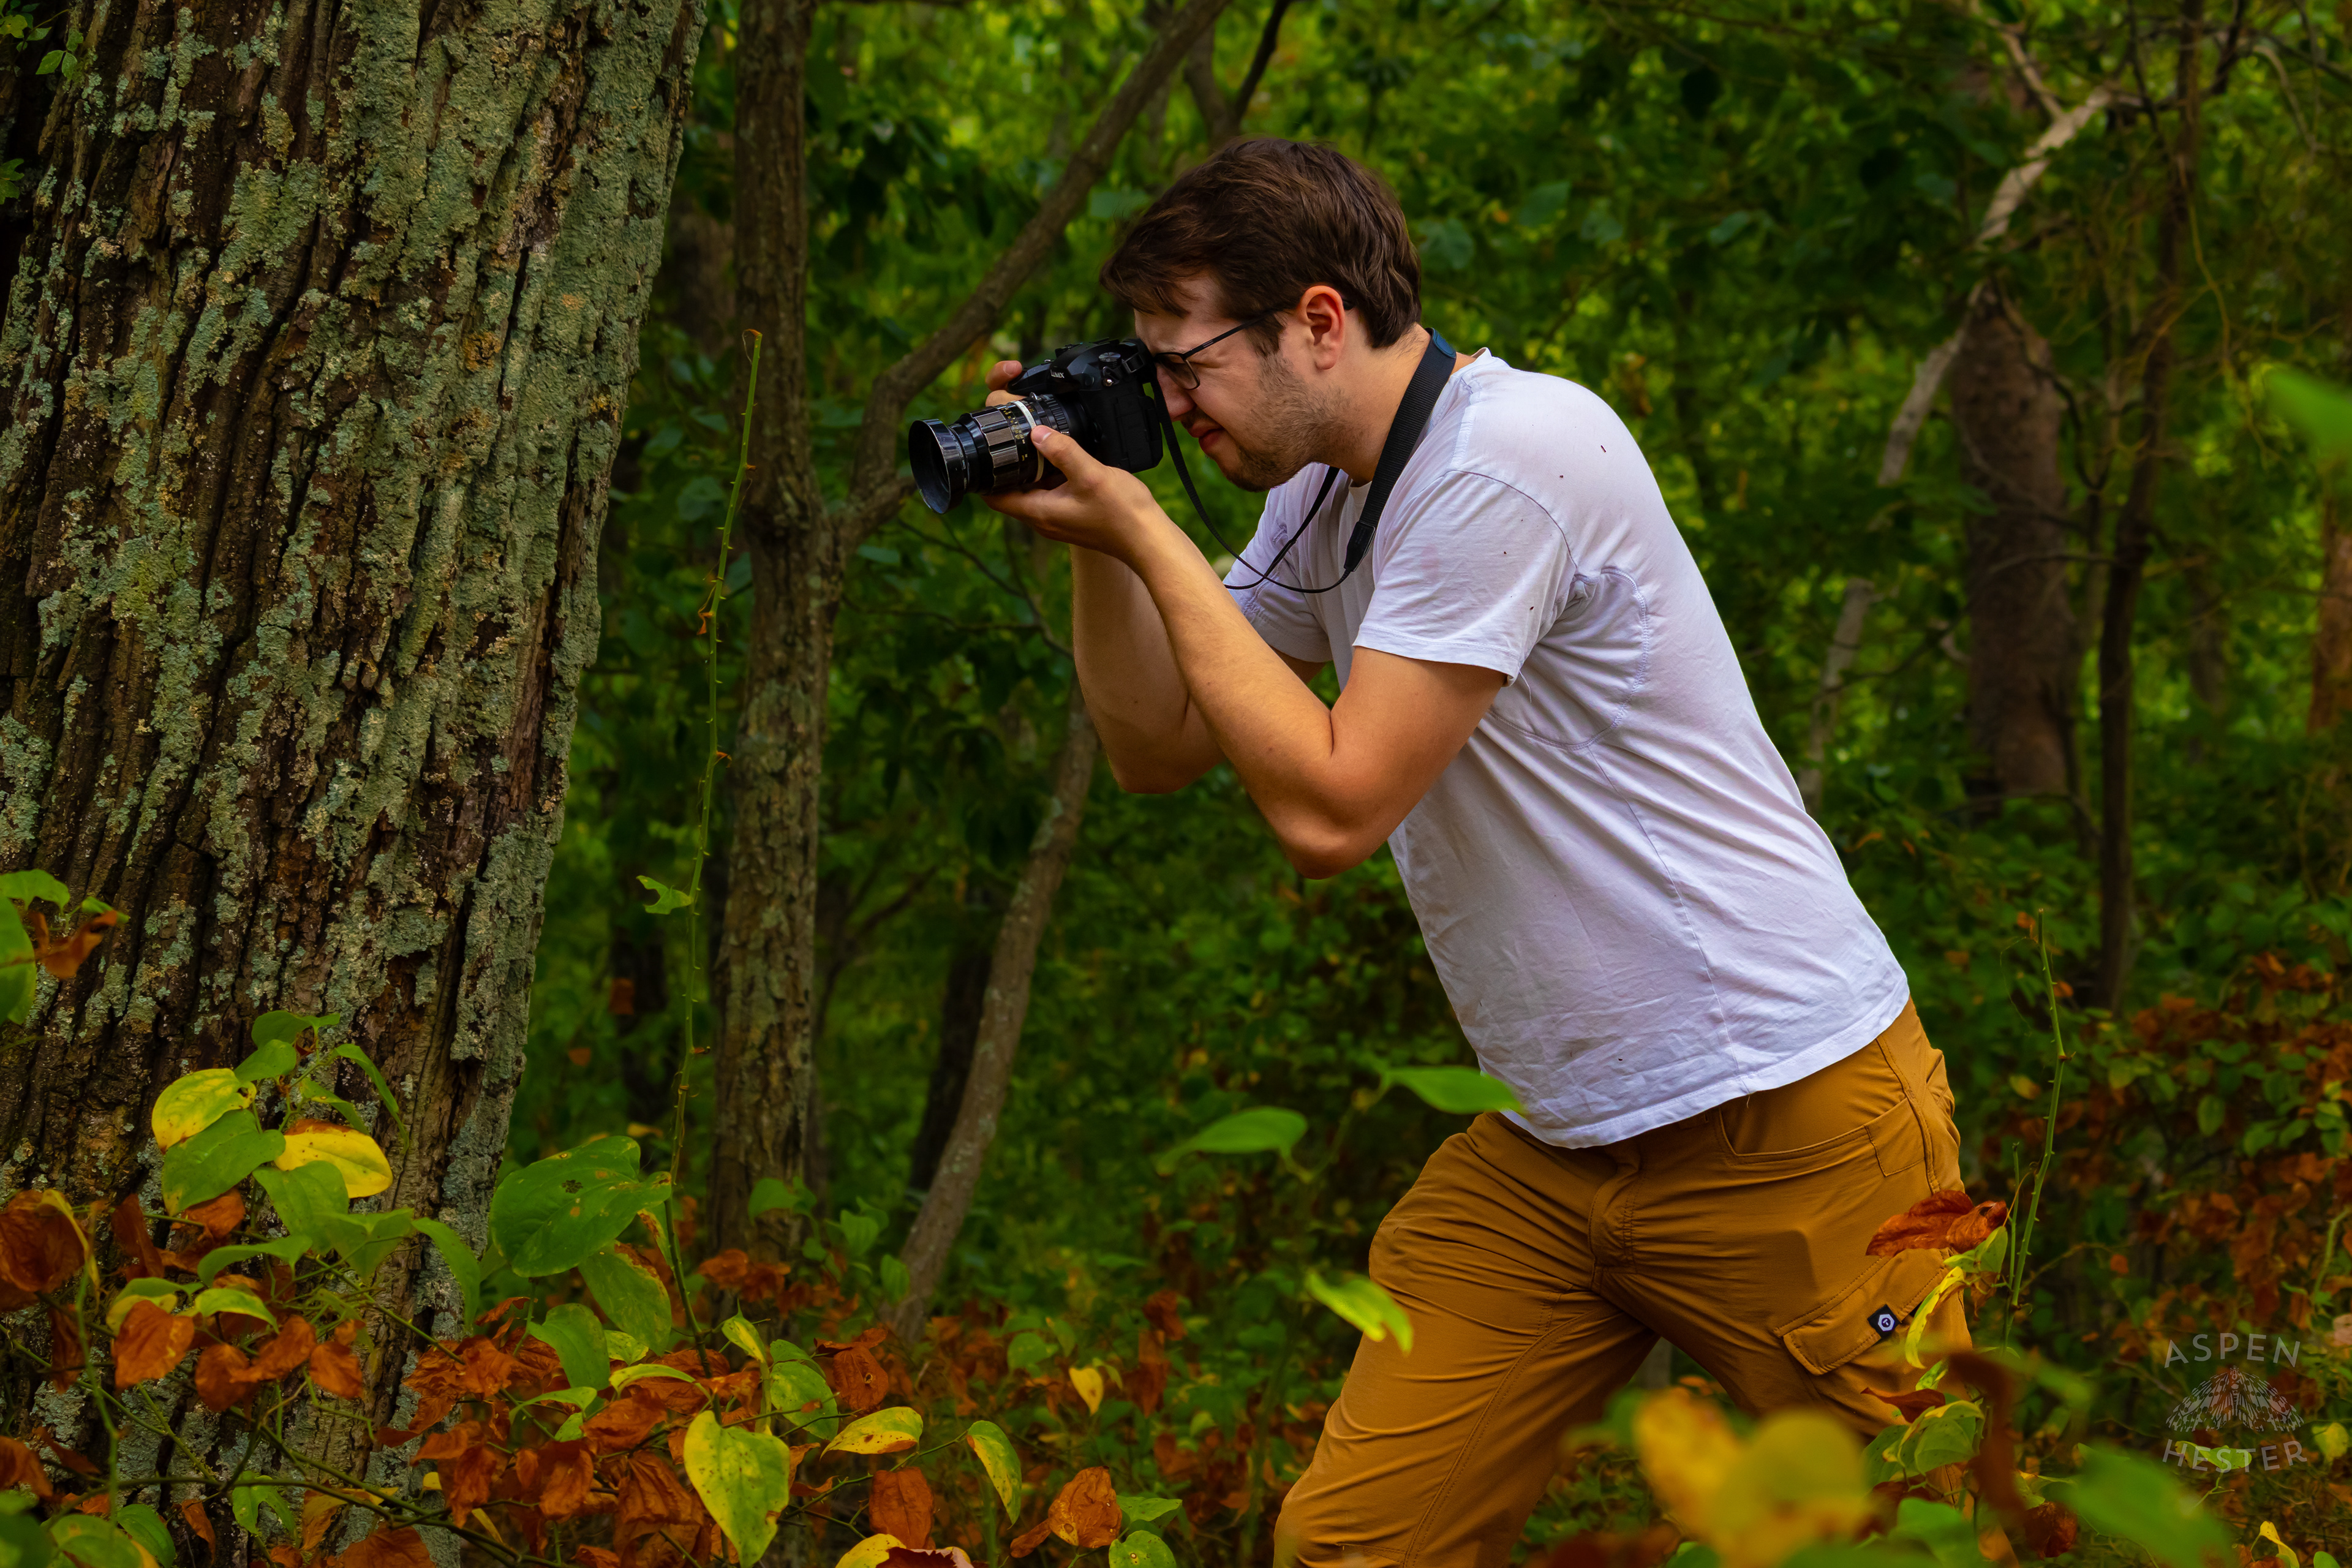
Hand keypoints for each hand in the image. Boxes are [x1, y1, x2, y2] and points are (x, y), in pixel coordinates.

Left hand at [978, 363, 1167, 563]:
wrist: (1149, 540)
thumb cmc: (1123, 513)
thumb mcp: (1090, 474)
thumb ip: (1063, 451)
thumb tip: (1037, 433)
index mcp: (1039, 512)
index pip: (994, 499)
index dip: (985, 477)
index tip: (988, 452)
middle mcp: (1044, 520)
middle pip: (1011, 493)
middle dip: (1009, 468)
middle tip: (1013, 440)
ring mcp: (1058, 521)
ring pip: (1032, 493)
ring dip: (1032, 472)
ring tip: (1037, 444)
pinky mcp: (1073, 518)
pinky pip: (1051, 496)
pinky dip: (1051, 479)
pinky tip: (1065, 461)